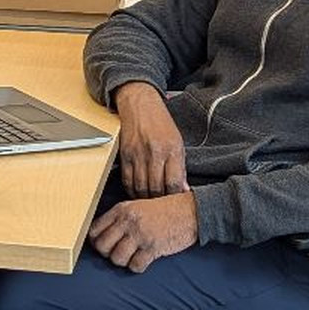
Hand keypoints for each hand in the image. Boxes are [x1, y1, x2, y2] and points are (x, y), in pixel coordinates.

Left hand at [89, 192, 199, 274]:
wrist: (192, 211)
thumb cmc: (166, 210)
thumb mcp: (138, 206)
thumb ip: (120, 218)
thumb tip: (102, 236)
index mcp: (122, 209)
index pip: (94, 230)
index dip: (96, 241)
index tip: (103, 245)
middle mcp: (128, 222)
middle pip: (102, 246)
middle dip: (108, 253)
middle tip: (118, 252)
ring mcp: (140, 235)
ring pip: (117, 258)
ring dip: (123, 261)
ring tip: (132, 256)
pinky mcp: (153, 248)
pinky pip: (135, 266)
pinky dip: (138, 266)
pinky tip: (143, 260)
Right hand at [111, 82, 187, 196]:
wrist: (140, 104)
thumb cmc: (161, 123)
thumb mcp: (177, 142)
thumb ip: (180, 167)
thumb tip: (184, 189)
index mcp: (172, 150)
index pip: (174, 183)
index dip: (174, 197)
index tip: (175, 202)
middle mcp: (155, 153)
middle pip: (156, 189)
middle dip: (159, 201)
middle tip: (162, 205)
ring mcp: (138, 155)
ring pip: (141, 188)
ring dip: (145, 198)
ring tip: (150, 202)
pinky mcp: (125, 155)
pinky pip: (128, 181)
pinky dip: (132, 191)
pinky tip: (137, 193)